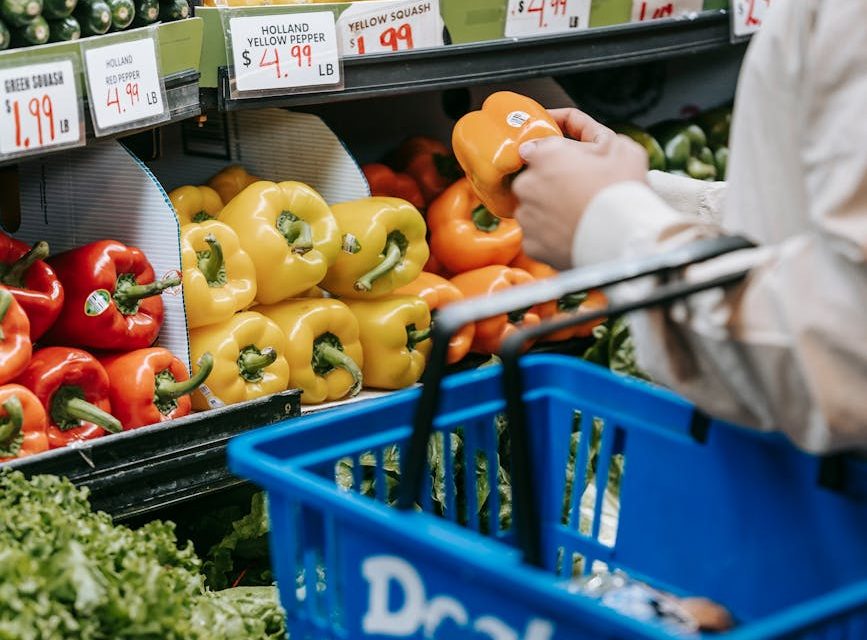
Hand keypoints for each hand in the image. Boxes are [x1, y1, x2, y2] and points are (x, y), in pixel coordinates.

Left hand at [512, 108, 647, 269]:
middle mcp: (527, 185)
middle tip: (580, 191)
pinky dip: (551, 235)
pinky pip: (537, 235)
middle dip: (553, 183)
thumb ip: (591, 134)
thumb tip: (576, 141)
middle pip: (534, 180)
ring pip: (534, 208)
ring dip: (550, 209)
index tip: (569, 162)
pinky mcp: (530, 244)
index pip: (538, 148)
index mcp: (545, 156)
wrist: (624, 240)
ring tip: (578, 215)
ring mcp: (526, 217)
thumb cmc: (623, 192)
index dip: (557, 156)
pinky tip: (572, 233)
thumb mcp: (619, 147)